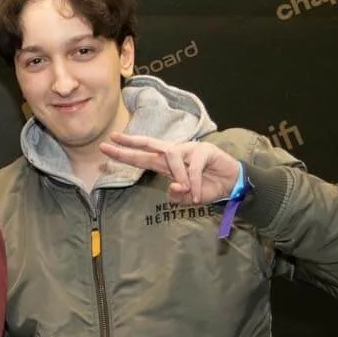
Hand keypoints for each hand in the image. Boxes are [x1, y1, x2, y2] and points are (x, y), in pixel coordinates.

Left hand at [99, 133, 241, 203]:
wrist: (231, 185)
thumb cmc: (206, 188)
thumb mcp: (188, 198)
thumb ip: (177, 196)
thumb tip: (173, 188)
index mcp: (166, 164)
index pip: (142, 157)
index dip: (125, 153)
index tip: (106, 147)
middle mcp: (175, 153)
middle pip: (149, 144)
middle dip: (130, 142)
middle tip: (112, 138)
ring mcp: (189, 149)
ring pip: (172, 156)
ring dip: (178, 176)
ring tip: (187, 191)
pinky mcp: (205, 150)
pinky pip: (193, 167)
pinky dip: (194, 182)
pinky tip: (197, 193)